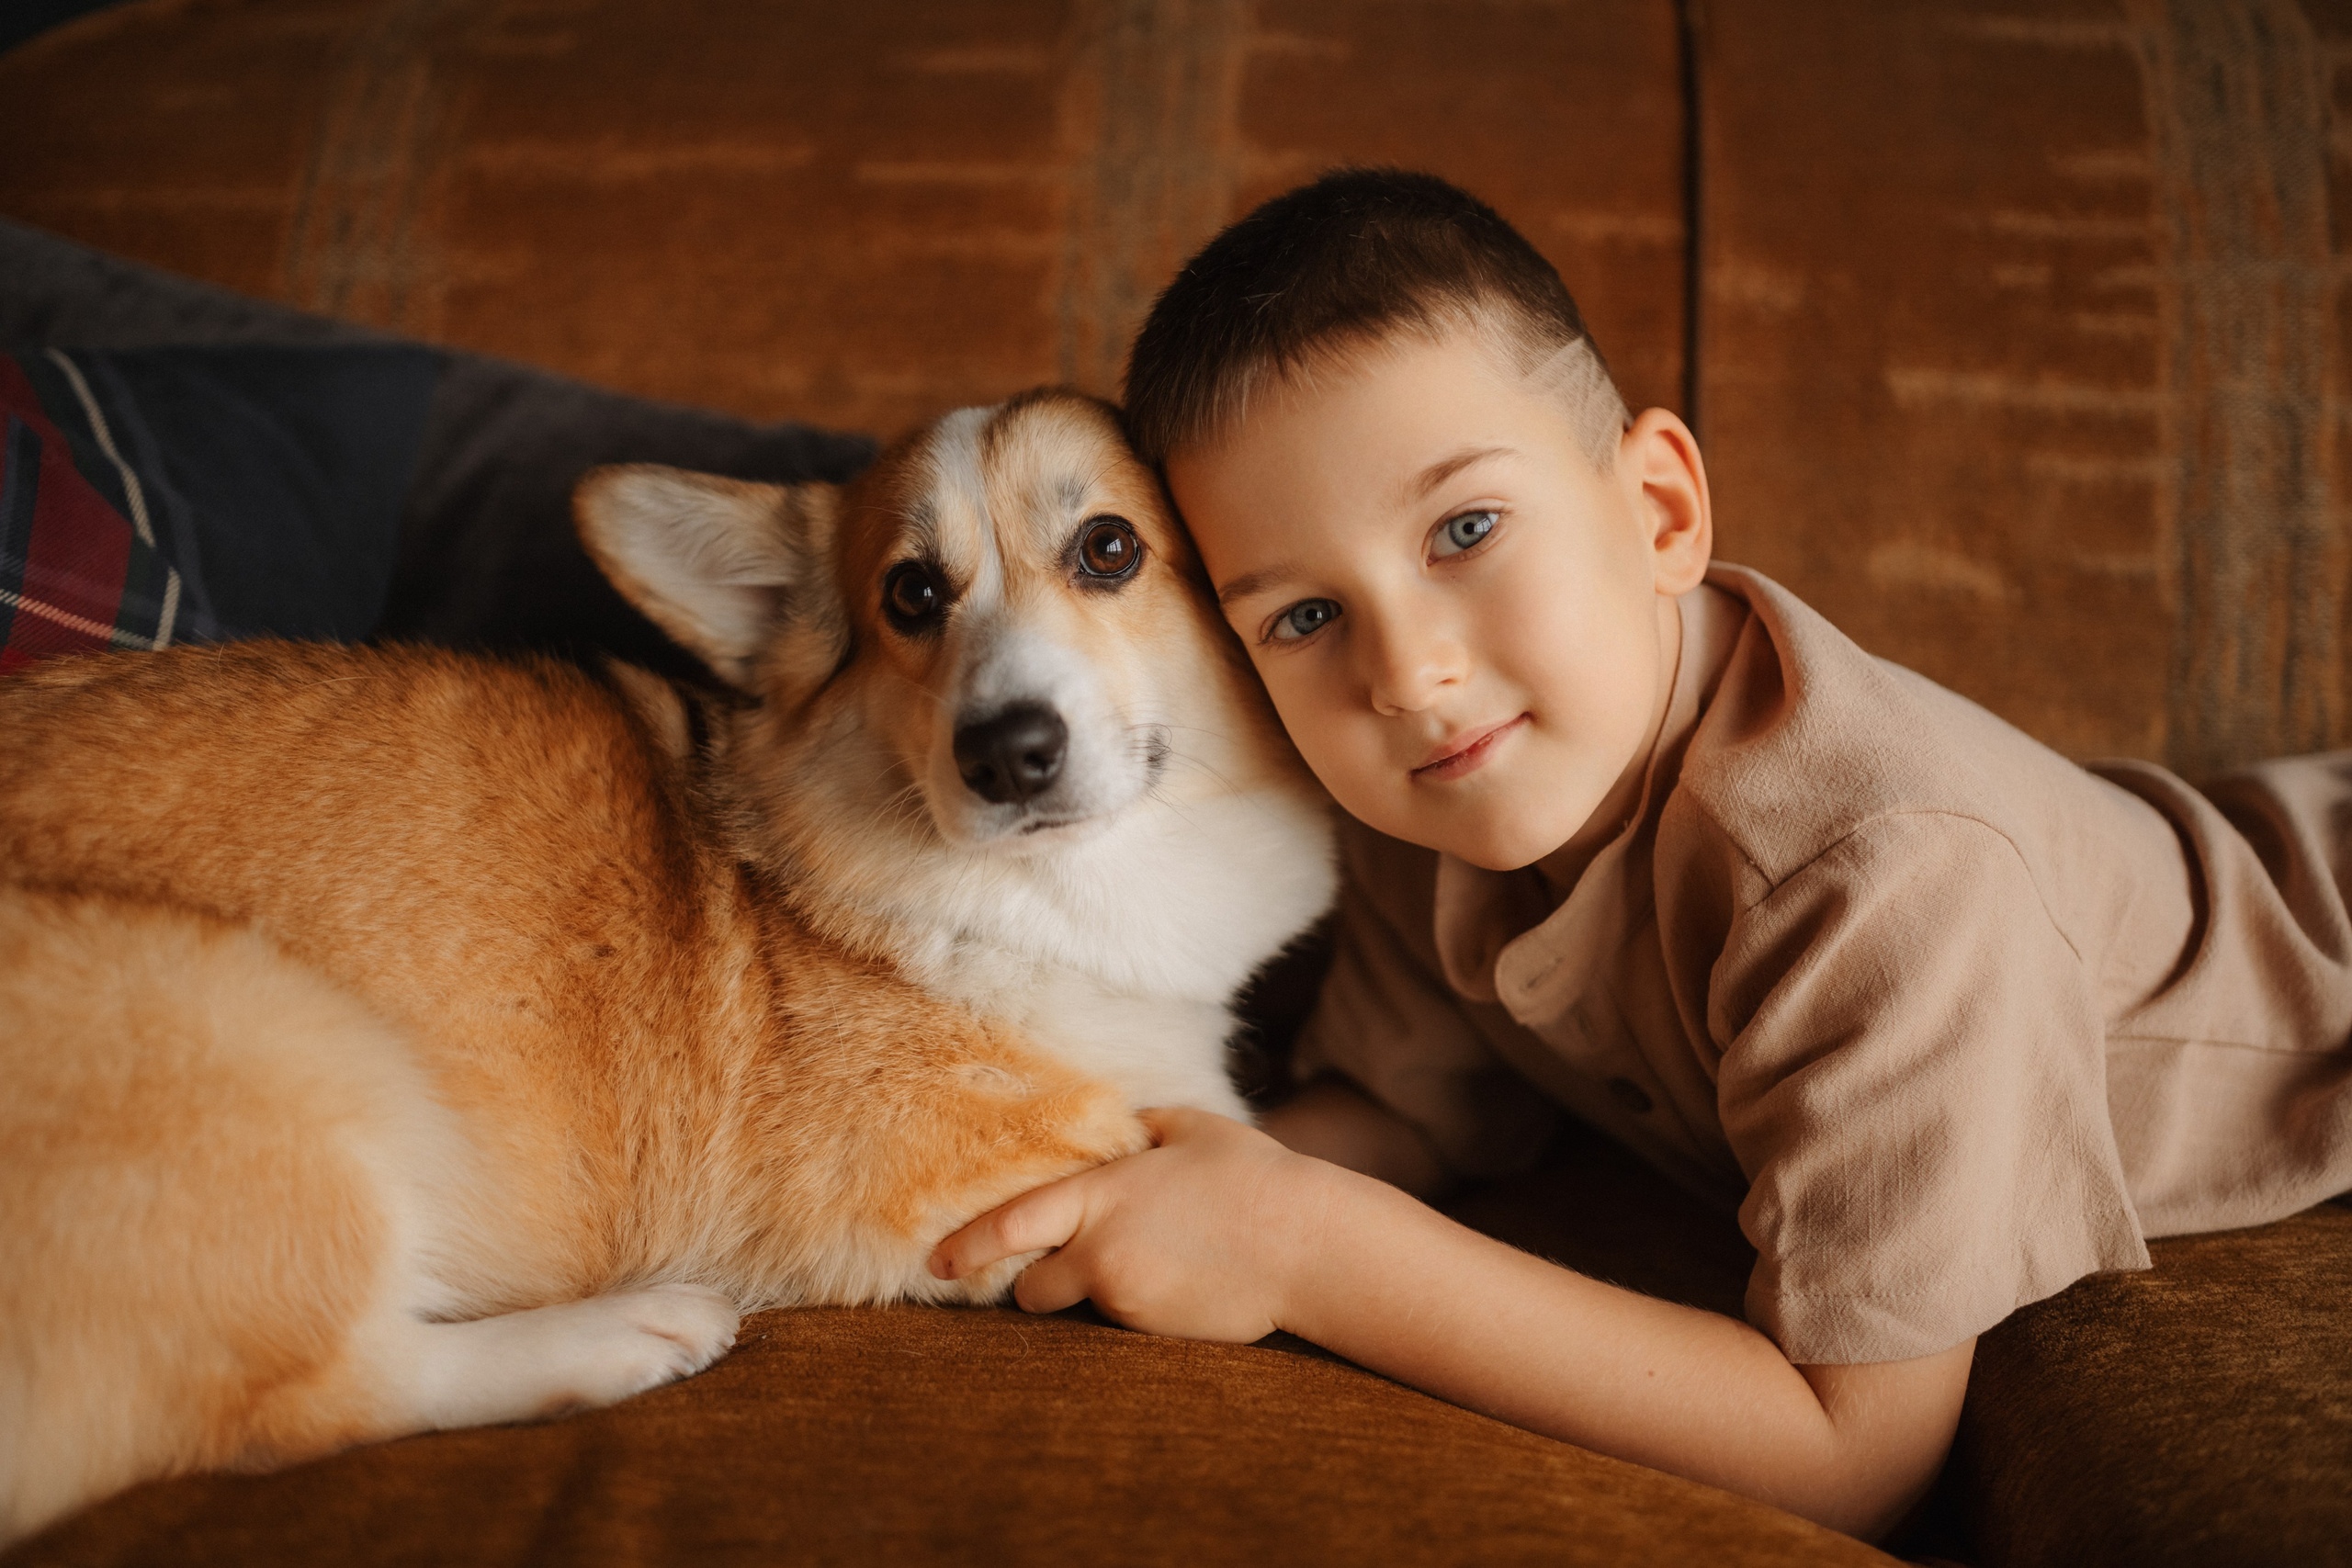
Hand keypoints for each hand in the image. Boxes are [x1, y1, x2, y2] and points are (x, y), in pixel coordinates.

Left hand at [927, 1106, 1324, 1341]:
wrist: (1309, 1245)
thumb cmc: (1254, 1177)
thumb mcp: (1193, 1129)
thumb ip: (1143, 1126)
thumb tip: (1121, 1124)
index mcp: (1100, 1195)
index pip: (1009, 1226)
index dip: (966, 1248)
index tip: (936, 1264)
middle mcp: (1101, 1253)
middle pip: (1030, 1290)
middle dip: (1037, 1282)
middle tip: (1070, 1262)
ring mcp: (1127, 1299)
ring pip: (1083, 1308)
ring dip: (1096, 1293)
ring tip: (1155, 1262)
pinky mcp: (1155, 1334)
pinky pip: (1125, 1324)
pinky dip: (1138, 1307)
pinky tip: (1183, 1281)